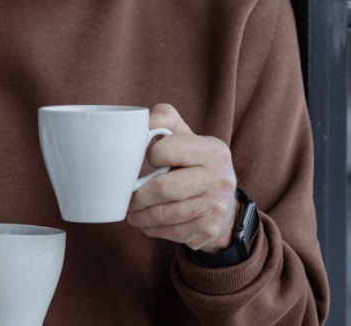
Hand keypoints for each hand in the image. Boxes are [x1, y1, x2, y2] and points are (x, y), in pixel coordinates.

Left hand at [127, 104, 237, 252]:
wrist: (223, 201)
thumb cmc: (193, 163)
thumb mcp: (185, 135)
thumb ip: (164, 119)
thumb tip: (140, 121)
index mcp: (213, 150)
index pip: (165, 150)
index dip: (150, 155)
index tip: (146, 160)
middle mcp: (220, 178)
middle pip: (163, 188)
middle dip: (138, 195)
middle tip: (128, 197)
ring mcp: (216, 207)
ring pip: (164, 214)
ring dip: (140, 215)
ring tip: (132, 212)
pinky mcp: (208, 229)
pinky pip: (171, 232)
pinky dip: (153, 229)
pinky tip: (147, 223)